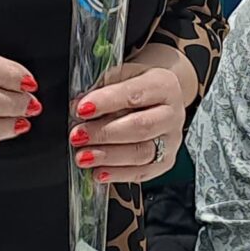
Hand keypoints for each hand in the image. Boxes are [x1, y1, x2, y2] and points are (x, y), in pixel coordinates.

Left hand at [72, 53, 189, 185]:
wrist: (161, 99)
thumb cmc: (137, 87)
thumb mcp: (123, 76)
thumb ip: (102, 87)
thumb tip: (78, 105)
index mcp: (163, 86)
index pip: (134, 94)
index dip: (106, 102)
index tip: (81, 109)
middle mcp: (171, 114)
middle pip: (140, 127)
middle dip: (104, 133)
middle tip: (77, 136)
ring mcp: (170, 141)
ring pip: (141, 153)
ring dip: (107, 156)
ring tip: (82, 156)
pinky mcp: (165, 162)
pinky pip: (142, 172)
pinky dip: (117, 175)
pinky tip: (98, 172)